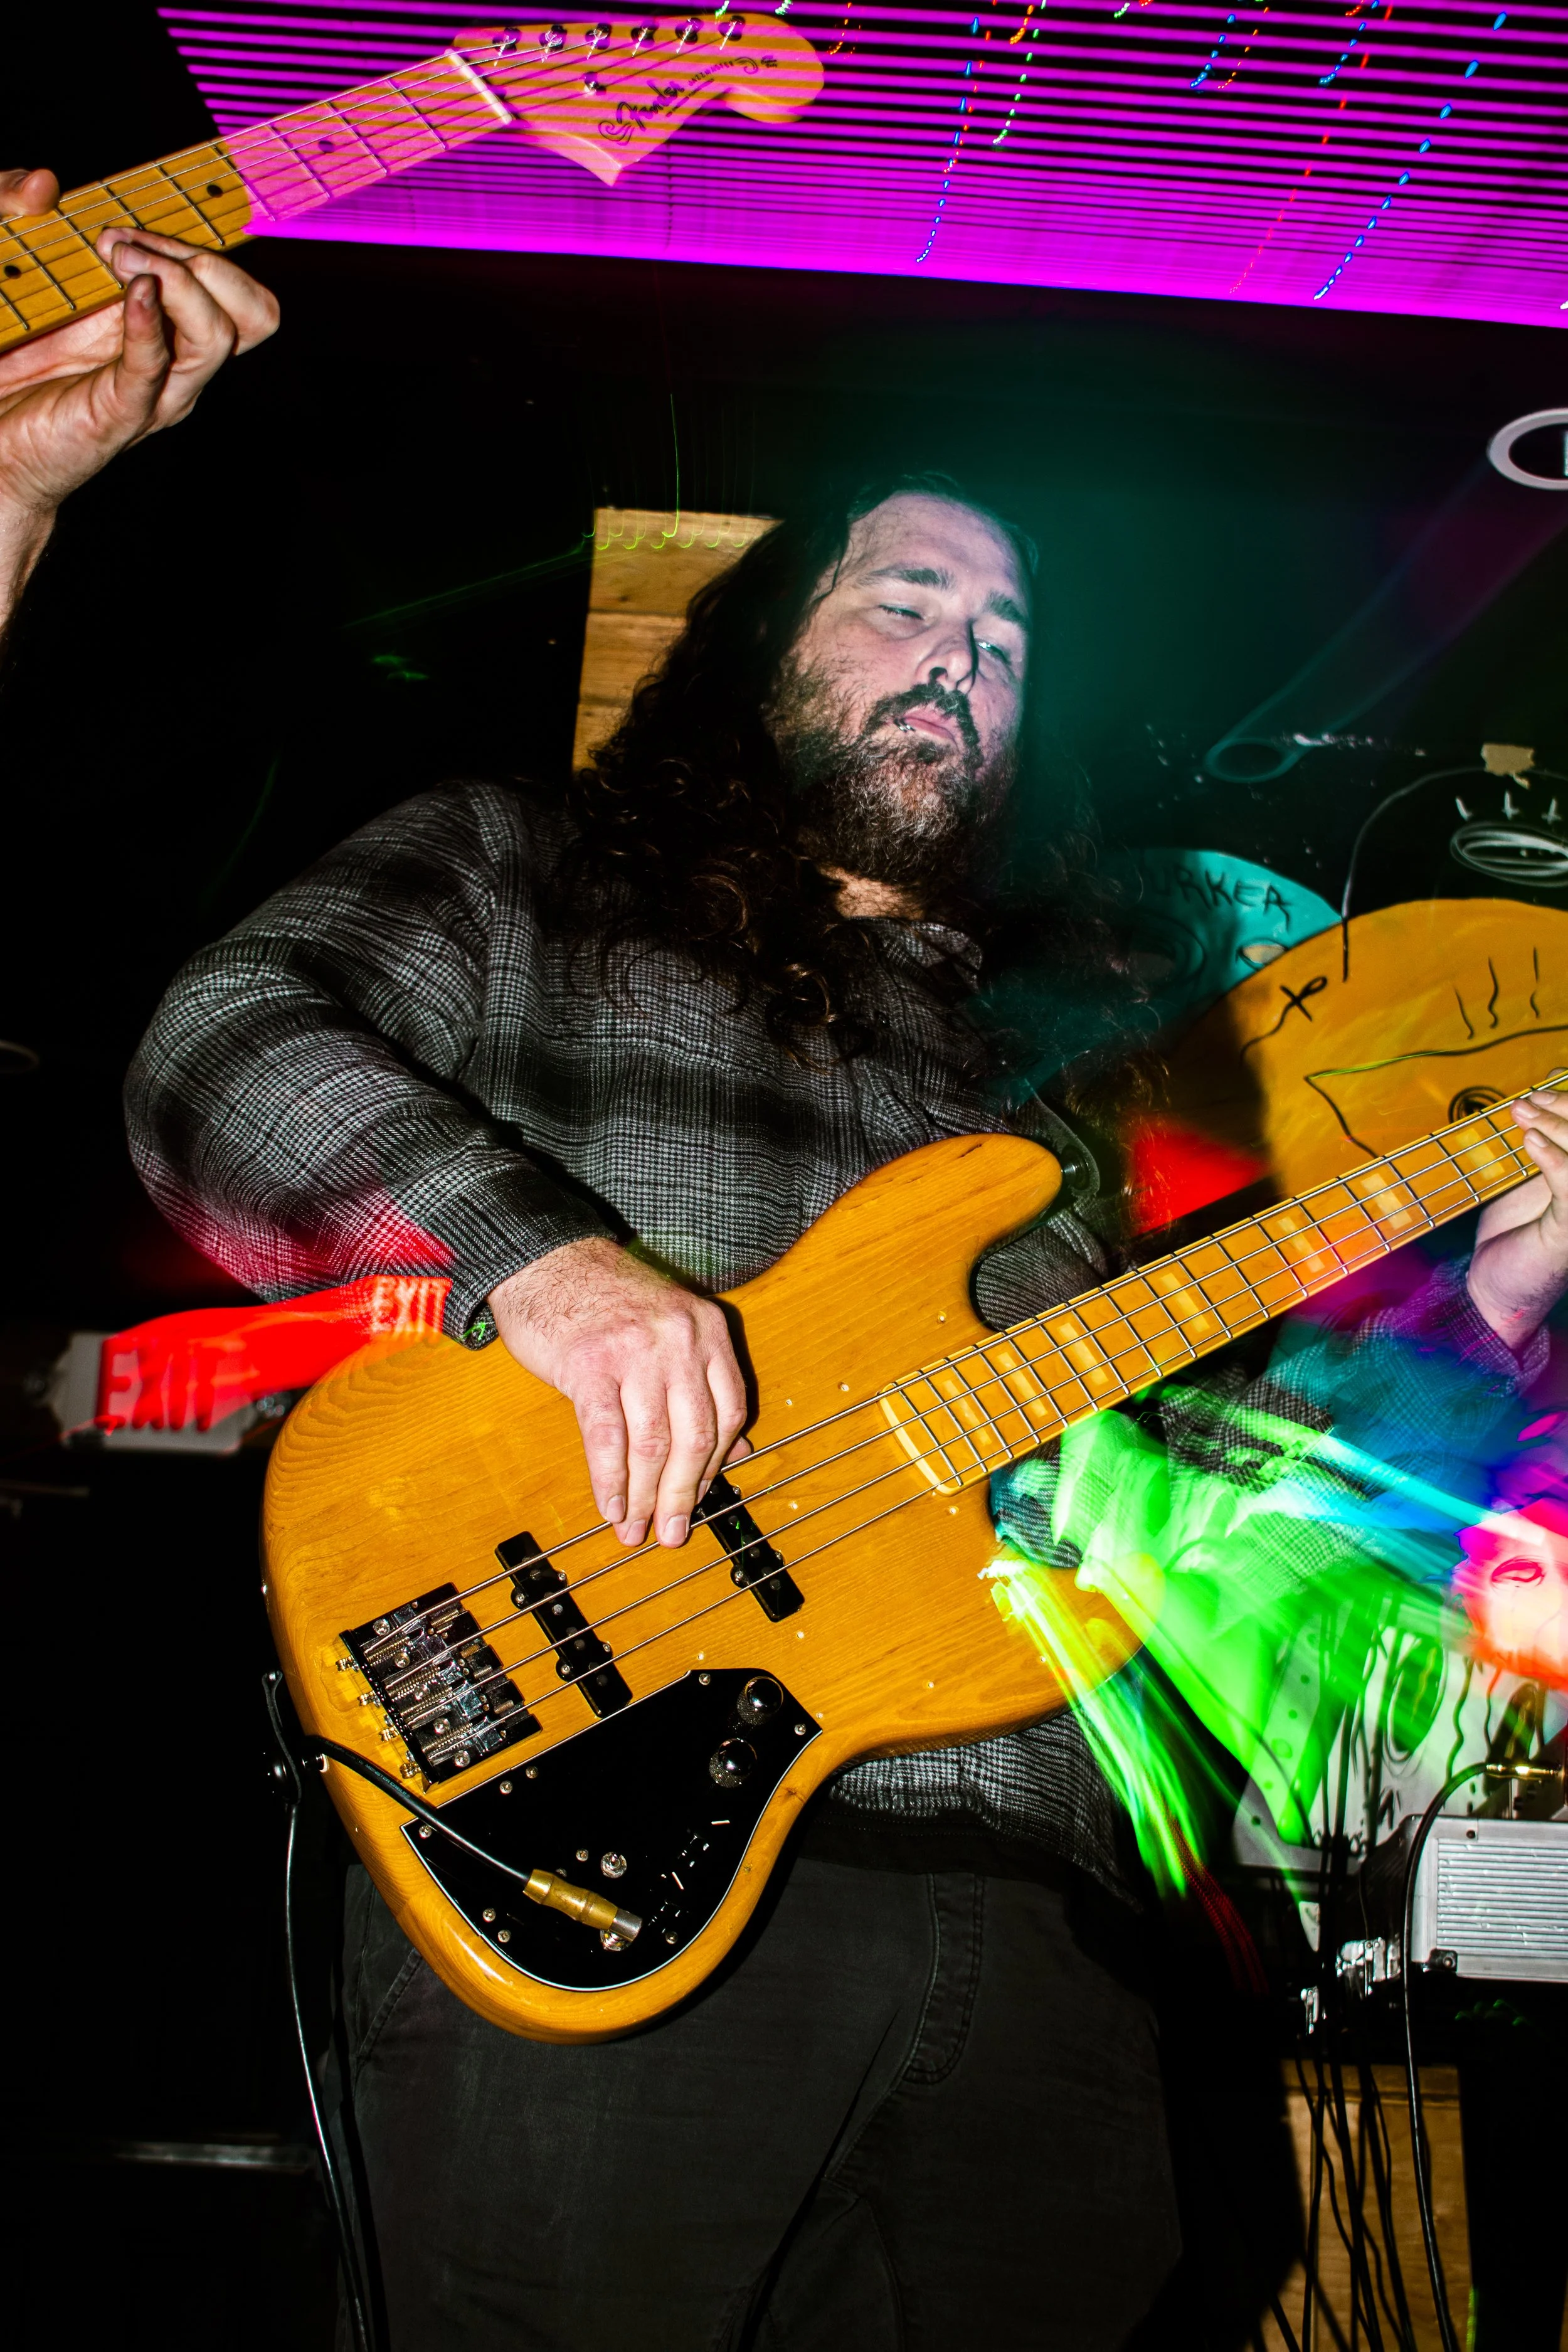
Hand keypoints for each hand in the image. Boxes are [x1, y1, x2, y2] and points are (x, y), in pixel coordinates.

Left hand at [0, 168, 277, 615]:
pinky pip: (156, 367)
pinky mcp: (123, 414)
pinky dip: (150, 325)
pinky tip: (133, 291)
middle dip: (200, 257)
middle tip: (123, 240)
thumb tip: (43, 182)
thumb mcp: (7, 266)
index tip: (144, 215)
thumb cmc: (5, 359)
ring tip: (120, 260)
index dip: (208, 240)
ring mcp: (155, 392)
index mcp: (163, 325)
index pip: (231, 285)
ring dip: (179, 283)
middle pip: (250, 311)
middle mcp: (173, 360)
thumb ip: (12, 210)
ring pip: (220, 336)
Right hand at [490, 1239, 750, 1548]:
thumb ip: (702, 1383)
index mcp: (706, 1330)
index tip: (700, 1496)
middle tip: (672, 1532)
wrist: (545, 1261)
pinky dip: (610, 1480)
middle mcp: (679, 1339)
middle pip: (695, 1435)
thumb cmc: (606, 1300)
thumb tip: (737, 1451)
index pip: (728, 1411)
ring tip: (636, 1528)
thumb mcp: (669, 1329)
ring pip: (653, 1442)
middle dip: (684, 1494)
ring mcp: (635, 1351)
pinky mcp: (590, 1365)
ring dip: (646, 1497)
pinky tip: (611, 1506)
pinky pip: (607, 1436)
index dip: (716, 1463)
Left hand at [1466, 1086, 1567, 1350]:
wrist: (1495, 1288)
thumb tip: (1537, 1106)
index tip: (1544, 1089)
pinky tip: (1532, 1142)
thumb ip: (1545, 1152)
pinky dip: (1552, 1161)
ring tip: (1523, 1112)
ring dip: (1555, 1127)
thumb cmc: (1513, 1236)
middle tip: (1531, 1099)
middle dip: (1566, 1110)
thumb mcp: (1529, 1185)